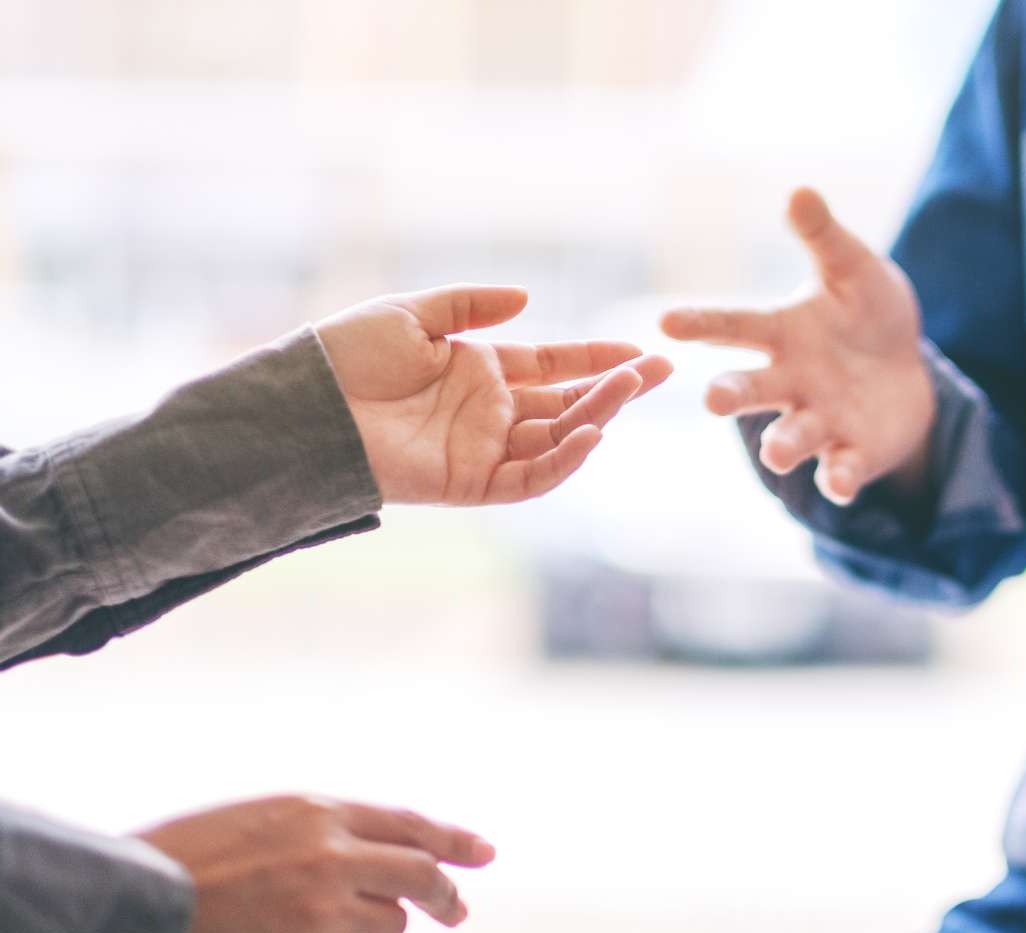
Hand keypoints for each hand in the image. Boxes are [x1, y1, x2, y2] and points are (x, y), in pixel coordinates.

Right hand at [137, 794, 495, 932]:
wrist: (138, 908)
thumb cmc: (194, 860)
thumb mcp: (265, 819)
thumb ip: (328, 828)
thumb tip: (391, 848)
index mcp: (318, 813)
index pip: (409, 825)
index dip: (453, 840)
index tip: (485, 852)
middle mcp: (331, 855)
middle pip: (421, 874)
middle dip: (447, 894)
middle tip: (457, 910)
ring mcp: (323, 908)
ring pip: (392, 923)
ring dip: (375, 928)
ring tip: (319, 926)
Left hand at [316, 284, 672, 504]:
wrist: (307, 406)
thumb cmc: (347, 356)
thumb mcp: (412, 314)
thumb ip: (470, 306)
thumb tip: (528, 299)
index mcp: (480, 370)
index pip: (553, 365)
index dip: (596, 357)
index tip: (640, 349)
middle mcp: (489, 412)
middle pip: (567, 402)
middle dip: (615, 387)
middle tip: (660, 370)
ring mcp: (484, 449)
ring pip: (558, 438)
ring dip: (597, 415)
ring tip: (629, 389)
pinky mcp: (472, 484)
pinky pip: (531, 478)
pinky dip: (564, 461)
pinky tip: (590, 434)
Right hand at [661, 188, 934, 505]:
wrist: (907, 370)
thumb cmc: (866, 313)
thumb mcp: (854, 269)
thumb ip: (824, 238)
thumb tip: (800, 191)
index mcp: (781, 333)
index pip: (733, 327)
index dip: (701, 323)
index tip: (665, 320)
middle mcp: (789, 381)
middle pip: (750, 390)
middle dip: (730, 395)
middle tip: (712, 400)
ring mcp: (818, 421)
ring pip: (790, 439)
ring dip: (782, 447)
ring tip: (777, 454)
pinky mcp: (851, 454)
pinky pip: (839, 471)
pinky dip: (837, 479)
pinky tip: (838, 484)